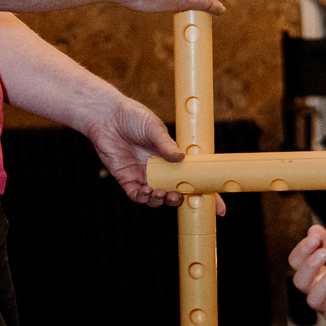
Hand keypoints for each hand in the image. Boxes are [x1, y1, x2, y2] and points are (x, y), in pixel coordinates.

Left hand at [80, 95, 225, 214]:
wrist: (106, 115)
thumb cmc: (132, 116)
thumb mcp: (153, 128)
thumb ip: (166, 144)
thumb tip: (180, 158)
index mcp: (173, 158)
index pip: (193, 178)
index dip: (207, 193)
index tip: (220, 209)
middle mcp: (160, 170)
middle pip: (177, 192)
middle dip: (180, 199)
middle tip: (179, 195)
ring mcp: (144, 176)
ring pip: (158, 198)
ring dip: (162, 199)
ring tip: (161, 192)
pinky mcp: (127, 179)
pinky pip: (138, 196)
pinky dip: (144, 198)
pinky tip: (147, 191)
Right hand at [289, 225, 325, 325]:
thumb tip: (314, 229)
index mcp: (311, 275)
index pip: (295, 263)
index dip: (302, 251)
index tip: (314, 238)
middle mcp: (314, 292)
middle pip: (300, 282)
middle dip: (309, 266)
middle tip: (323, 253)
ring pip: (314, 300)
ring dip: (324, 284)